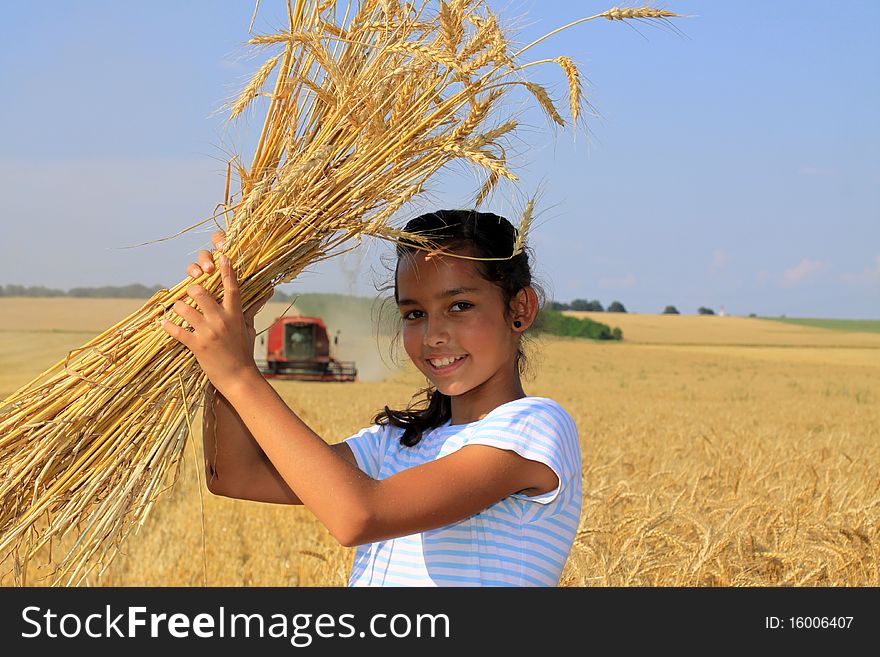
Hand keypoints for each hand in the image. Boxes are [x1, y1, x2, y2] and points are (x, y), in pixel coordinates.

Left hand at [162, 230, 272, 390]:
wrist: (239, 377)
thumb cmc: (244, 352)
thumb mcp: (249, 328)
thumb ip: (250, 309)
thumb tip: (267, 293)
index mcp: (235, 315)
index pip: (232, 288)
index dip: (226, 271)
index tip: (222, 255)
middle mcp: (222, 321)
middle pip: (202, 294)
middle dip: (192, 289)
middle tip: (189, 291)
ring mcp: (209, 333)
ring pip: (186, 310)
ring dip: (178, 307)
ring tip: (176, 308)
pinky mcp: (198, 346)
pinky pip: (177, 332)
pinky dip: (168, 326)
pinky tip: (163, 323)